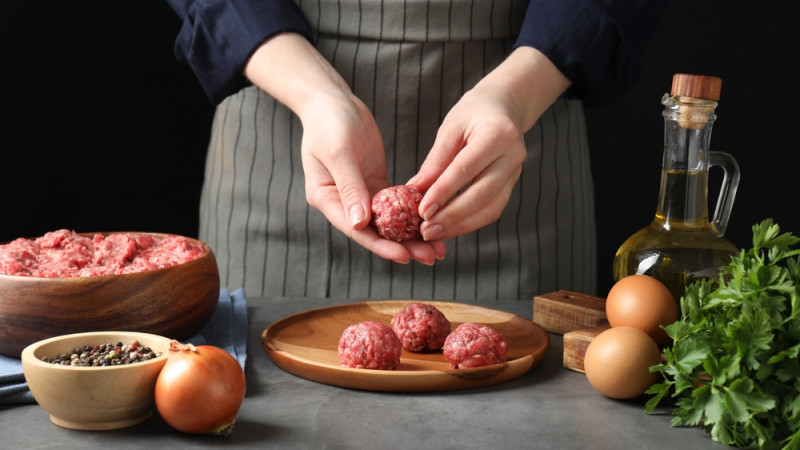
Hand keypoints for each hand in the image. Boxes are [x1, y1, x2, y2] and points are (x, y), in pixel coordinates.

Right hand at [245, 33, 445, 263]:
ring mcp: (360, 195)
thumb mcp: (339, 153)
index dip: (381, 245)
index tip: (404, 256)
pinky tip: (432, 221)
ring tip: (438, 248)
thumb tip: (361, 224)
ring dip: (412, 235)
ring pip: (388, 222)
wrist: (331, 100)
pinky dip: (412, 215)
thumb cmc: (329, 123)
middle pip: (375, 232)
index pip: (356, 230)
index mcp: (327, 199)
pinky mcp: (374, 184)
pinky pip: (395, 205)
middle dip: (403, 245)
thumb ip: (350, 188)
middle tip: (431, 256)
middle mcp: (343, 203)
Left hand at [409, 47, 571, 240]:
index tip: (422, 211)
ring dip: (461, 225)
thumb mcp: (450, 128)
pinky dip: (470, 222)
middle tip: (425, 230)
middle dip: (452, 216)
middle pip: (482, 194)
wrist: (505, 106)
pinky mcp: (512, 185)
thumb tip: (414, 191)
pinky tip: (449, 227)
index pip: (466, 169)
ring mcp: (516, 172)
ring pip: (490, 208)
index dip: (443, 192)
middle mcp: (513, 155)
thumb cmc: (473, 113)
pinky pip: (492, 209)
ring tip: (434, 233)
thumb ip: (435, 161)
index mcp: (498, 134)